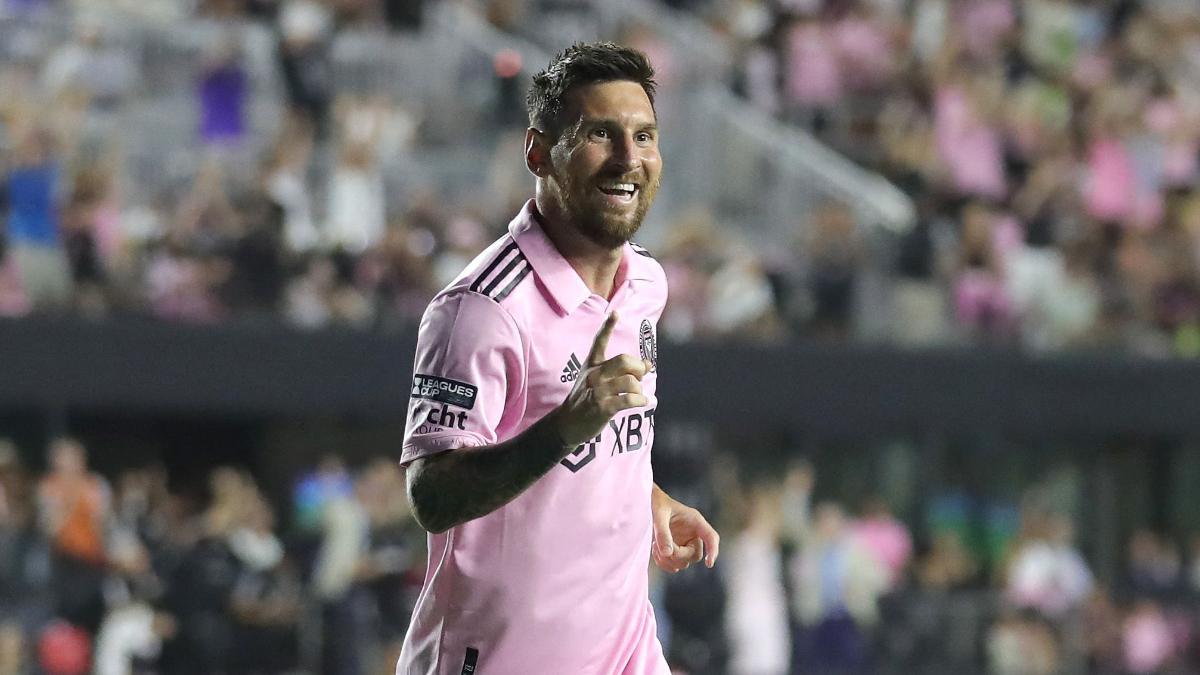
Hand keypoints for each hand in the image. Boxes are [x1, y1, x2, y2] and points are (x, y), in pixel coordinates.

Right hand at [553, 311, 651, 446]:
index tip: (615, 313)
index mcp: (591, 365)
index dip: (607, 327)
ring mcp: (598, 391)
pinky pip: (629, 400)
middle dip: (639, 368)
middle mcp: (594, 375)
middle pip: (624, 361)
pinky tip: (642, 403)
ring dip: (640, 389)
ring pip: (630, 382)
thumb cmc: (585, 400)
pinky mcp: (602, 407)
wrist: (566, 424)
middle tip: (640, 377)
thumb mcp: (594, 381)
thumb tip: (648, 364)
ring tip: (637, 395)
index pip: (599, 342)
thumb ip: (619, 372)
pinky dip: (641, 401)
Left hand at [651, 485, 719, 572]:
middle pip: (695, 555)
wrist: (646, 504)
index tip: (709, 564)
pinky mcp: (675, 551)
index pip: (711, 537)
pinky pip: (673, 565)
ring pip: (684, 563)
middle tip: (660, 546)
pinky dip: (663, 563)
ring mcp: (684, 544)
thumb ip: (663, 533)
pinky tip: (655, 549)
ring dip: (668, 560)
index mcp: (695, 521)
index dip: (713, 550)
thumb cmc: (656, 503)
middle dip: (678, 555)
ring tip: (655, 545)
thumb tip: (668, 553)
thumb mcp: (658, 514)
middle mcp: (692, 534)